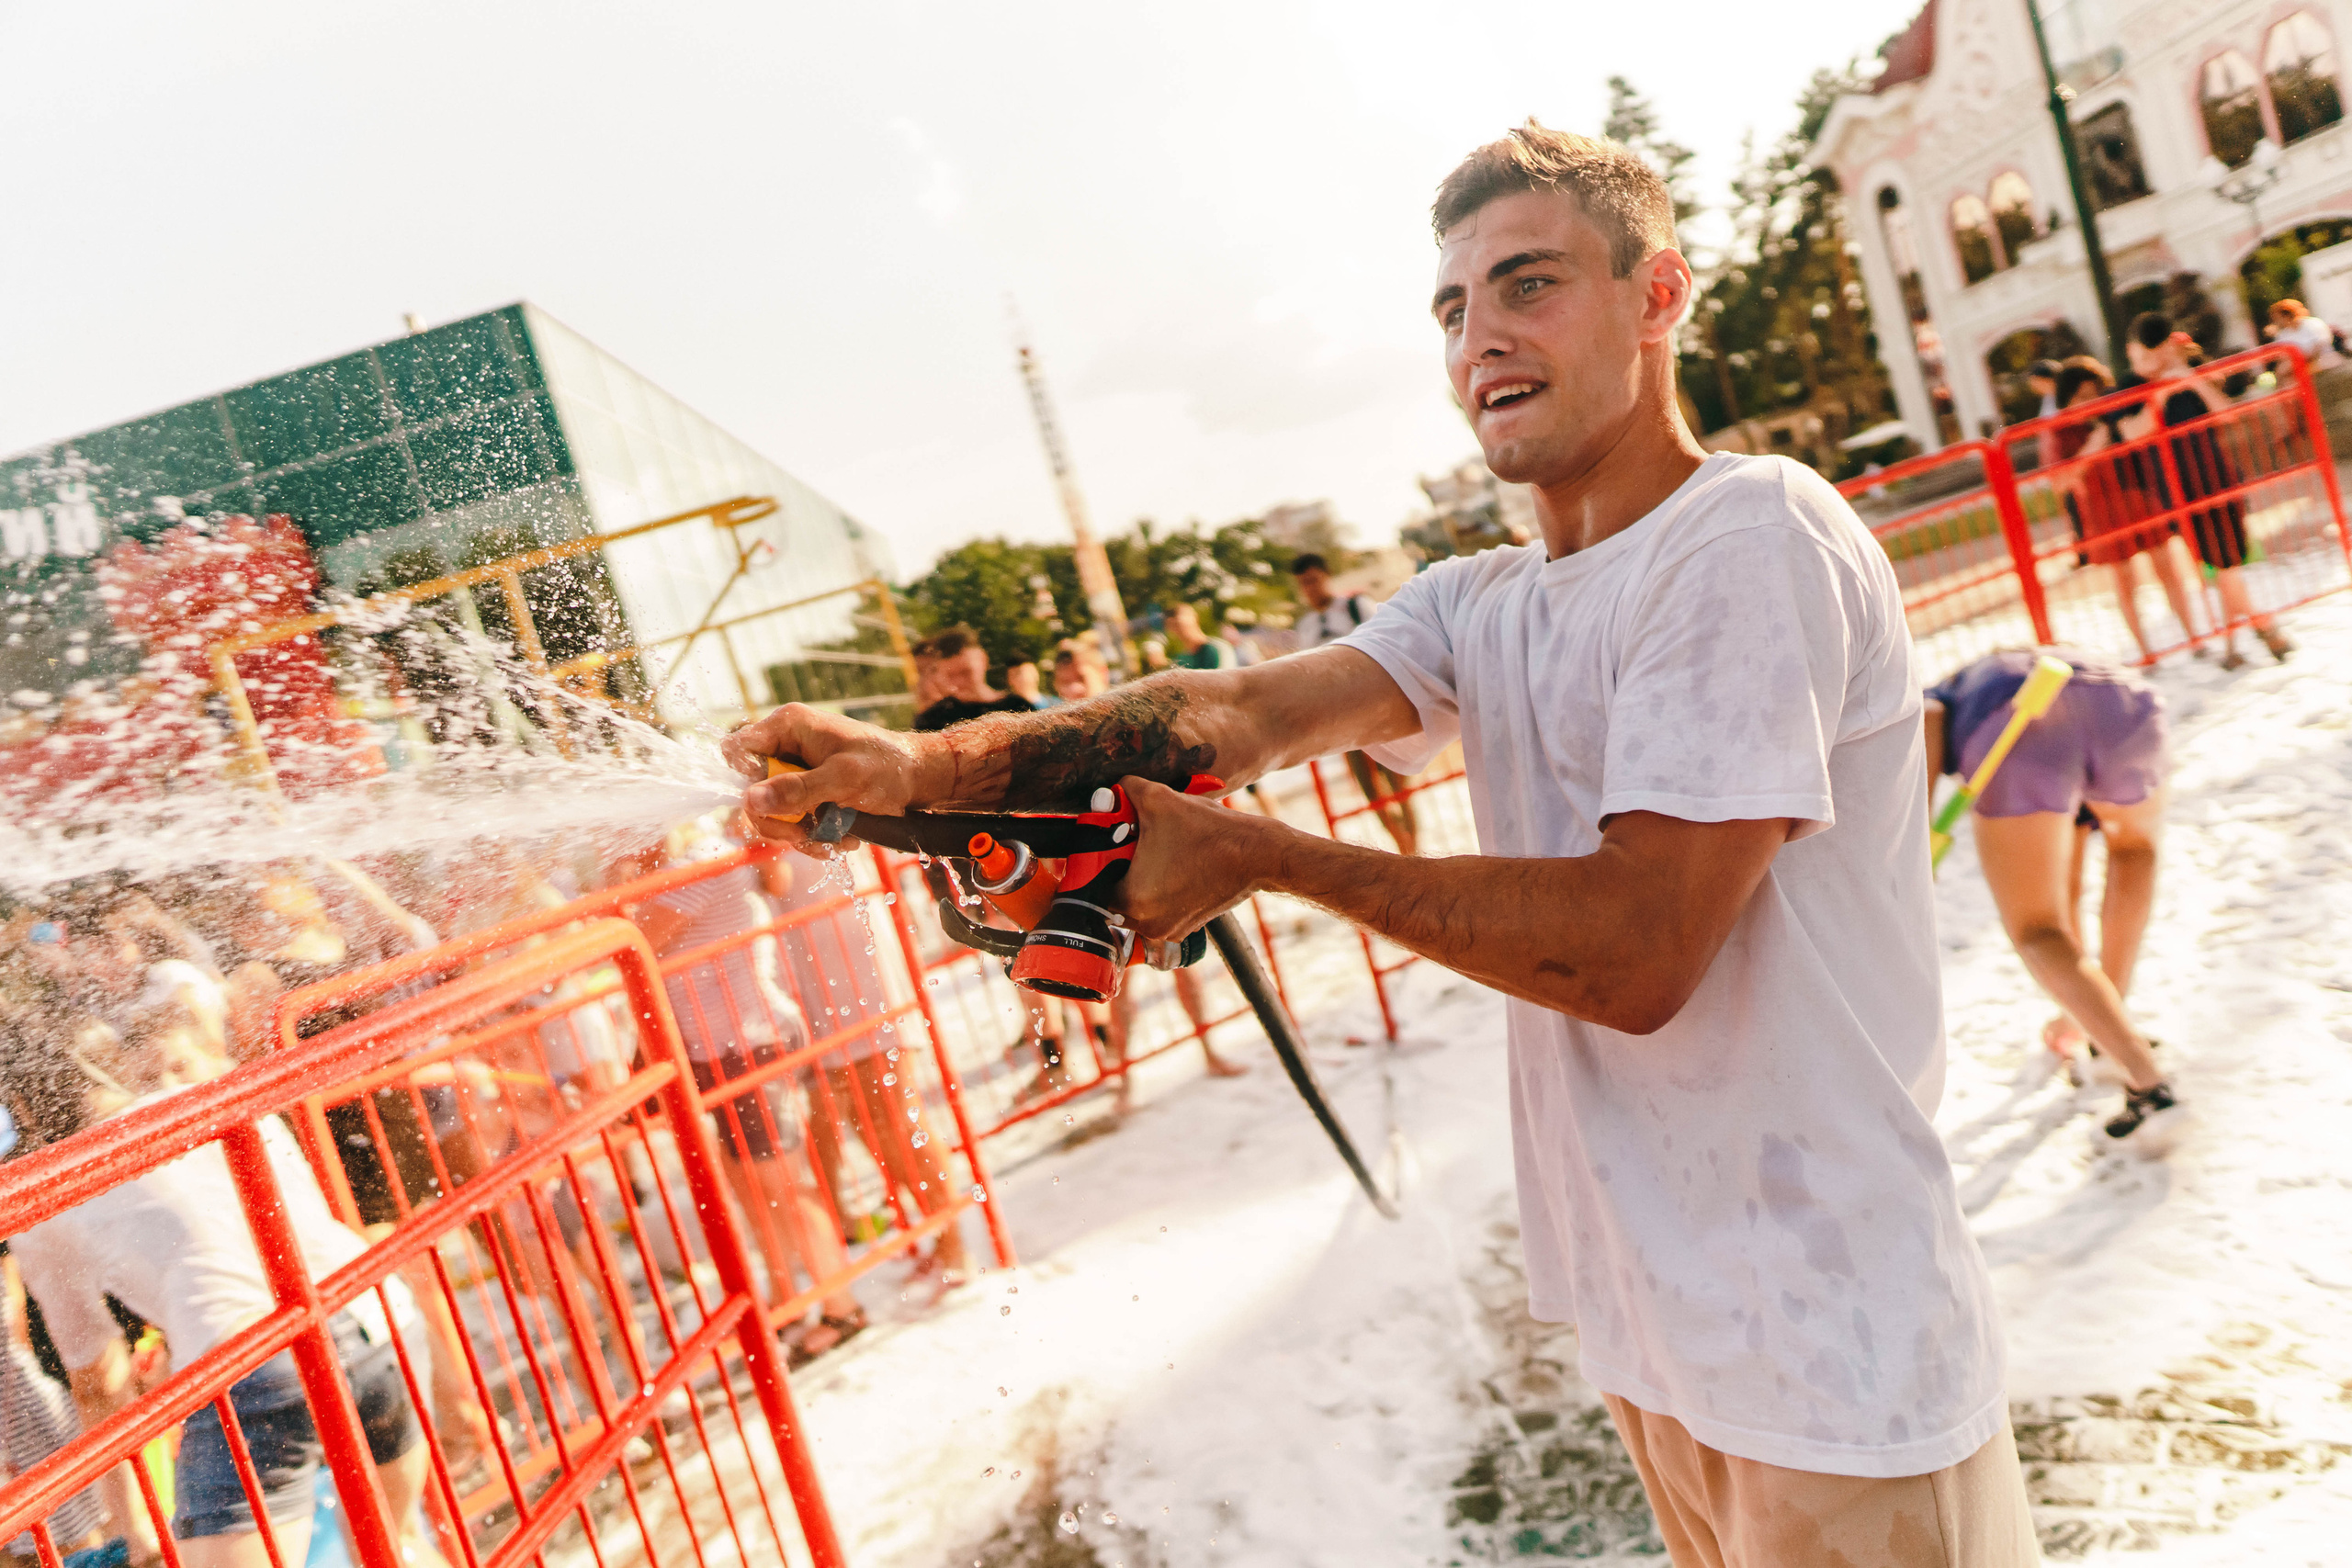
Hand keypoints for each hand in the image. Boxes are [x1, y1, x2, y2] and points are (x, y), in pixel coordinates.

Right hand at [725, 705, 929, 850]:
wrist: (919, 779)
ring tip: (836, 840)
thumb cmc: (888, 766)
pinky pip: (793, 822)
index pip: (736, 750)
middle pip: (751, 791)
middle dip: (779, 821)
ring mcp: (796, 771)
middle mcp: (785, 746)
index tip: (772, 803)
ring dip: (801, 835)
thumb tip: (750, 801)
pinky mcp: (808, 793)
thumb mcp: (844, 778)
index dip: (745, 780)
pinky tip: (842, 840)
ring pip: (772, 814)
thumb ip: (798, 790)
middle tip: (805, 835)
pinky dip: (815, 837)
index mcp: (788, 726)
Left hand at [1112, 776, 1273, 941]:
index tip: (1114, 840)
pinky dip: (1160, 888)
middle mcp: (1148, 924)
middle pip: (1114, 894)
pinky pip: (1158, 908)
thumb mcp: (1160, 799)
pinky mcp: (1186, 927)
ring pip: (1136, 902)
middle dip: (1120, 867)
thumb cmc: (1210, 832)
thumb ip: (1126, 789)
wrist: (1257, 854)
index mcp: (1133, 901)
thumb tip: (1114, 787)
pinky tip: (1174, 864)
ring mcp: (1169, 930)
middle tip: (1134, 843)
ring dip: (1139, 878)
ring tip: (1157, 852)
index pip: (1095, 882)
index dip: (1101, 857)